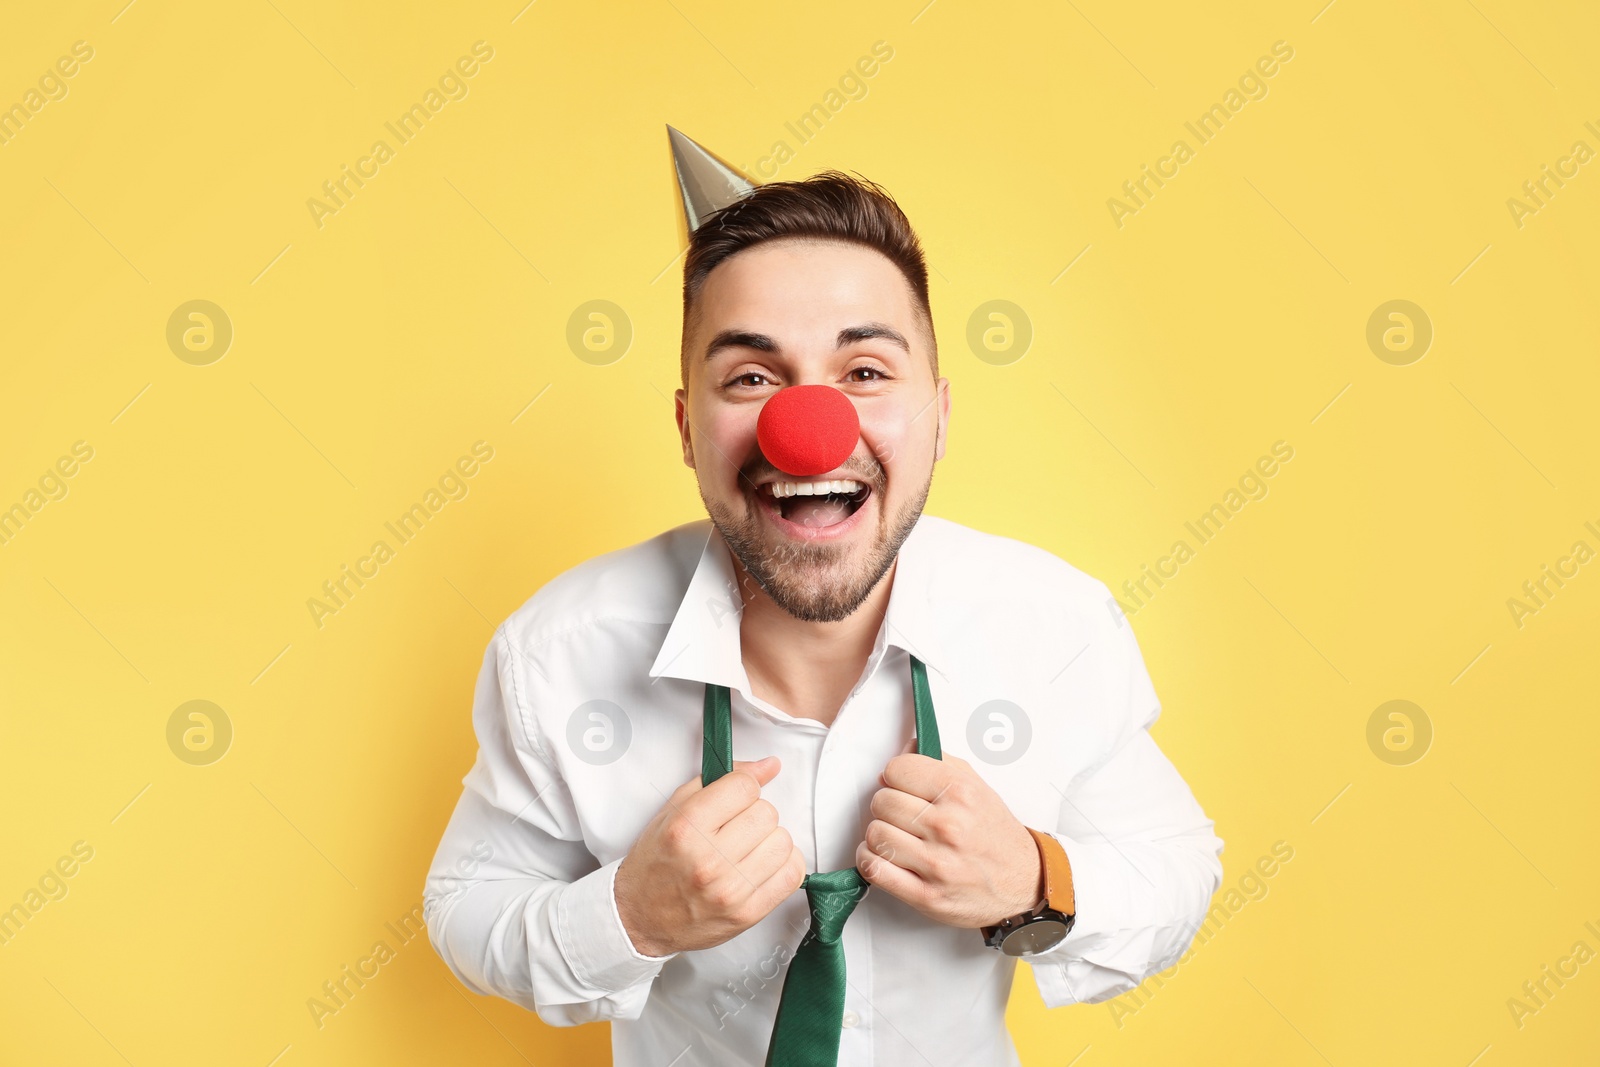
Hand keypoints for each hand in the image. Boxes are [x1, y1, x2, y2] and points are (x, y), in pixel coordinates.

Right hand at [616, 756, 806, 956]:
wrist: (642, 919)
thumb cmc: (656, 865)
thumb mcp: (673, 812)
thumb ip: (719, 781)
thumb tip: (768, 766)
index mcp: (686, 829)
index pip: (744, 787)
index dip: (743, 787)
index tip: (736, 797)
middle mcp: (708, 860)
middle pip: (767, 813)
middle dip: (754, 813)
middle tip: (736, 827)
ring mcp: (730, 890)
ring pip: (783, 842)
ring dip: (769, 840)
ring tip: (747, 848)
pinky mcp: (747, 913)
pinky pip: (792, 874)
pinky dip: (783, 865)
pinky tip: (762, 865)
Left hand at [855, 742, 1043, 929]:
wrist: (1025, 883)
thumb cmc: (995, 834)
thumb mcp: (976, 786)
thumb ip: (937, 762)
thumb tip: (899, 754)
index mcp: (960, 793)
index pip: (897, 769)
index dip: (896, 775)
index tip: (903, 785)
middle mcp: (948, 826)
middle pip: (881, 801)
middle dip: (887, 806)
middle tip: (902, 814)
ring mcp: (936, 863)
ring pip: (875, 834)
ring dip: (880, 835)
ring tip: (897, 837)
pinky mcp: (926, 896)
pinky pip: (874, 869)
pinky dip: (872, 861)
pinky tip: (887, 858)